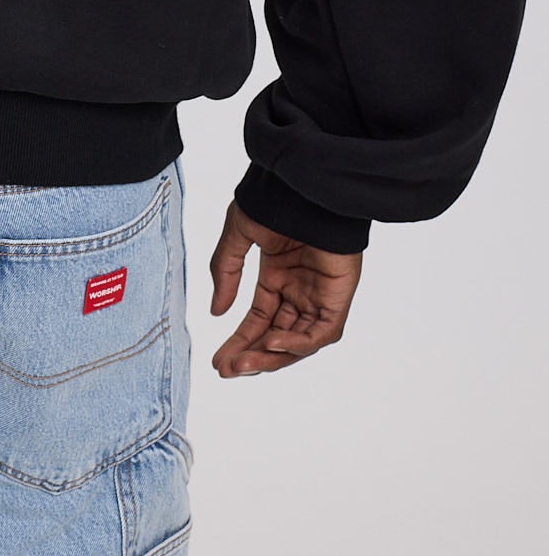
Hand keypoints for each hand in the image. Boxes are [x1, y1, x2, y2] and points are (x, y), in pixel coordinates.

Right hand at [209, 199, 362, 376]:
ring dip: (271, 356)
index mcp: (277, 276)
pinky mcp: (338, 297)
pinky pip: (321, 333)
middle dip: (251, 354)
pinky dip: (299, 344)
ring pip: (298, 342)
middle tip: (227, 369)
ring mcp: (319, 295)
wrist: (306, 185)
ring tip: (244, 364)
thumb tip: (217, 313)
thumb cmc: (275, 200)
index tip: (219, 361)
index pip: (258, 319)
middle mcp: (299, 290)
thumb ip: (227, 271)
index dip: (239, 340)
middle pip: (276, 336)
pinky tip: (272, 342)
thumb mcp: (239, 234)